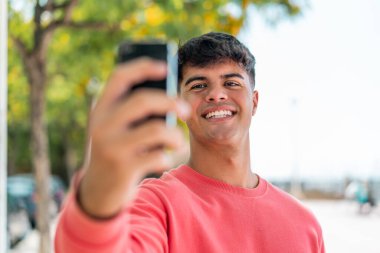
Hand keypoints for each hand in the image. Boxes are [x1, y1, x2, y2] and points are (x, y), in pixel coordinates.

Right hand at [78, 58, 189, 217]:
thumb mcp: (116, 128)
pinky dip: (167, 157)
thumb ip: (133, 112)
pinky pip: (159, 155)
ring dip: (175, 135)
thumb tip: (170, 95)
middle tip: (186, 109)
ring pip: (157, 129)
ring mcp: (112, 146)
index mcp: (100, 109)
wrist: (98, 190)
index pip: (120, 77)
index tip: (165, 66)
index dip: (143, 66)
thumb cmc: (116, 150)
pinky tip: (164, 159)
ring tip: (177, 142)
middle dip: (171, 102)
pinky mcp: (124, 168)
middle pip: (143, 100)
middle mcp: (102, 124)